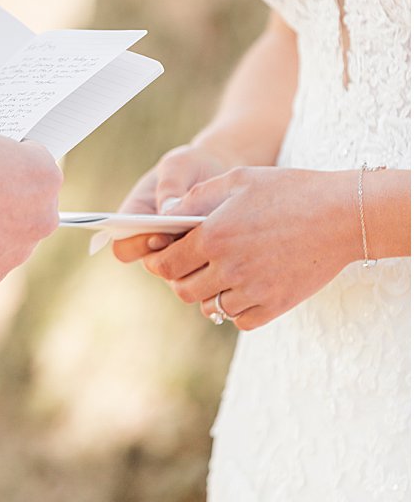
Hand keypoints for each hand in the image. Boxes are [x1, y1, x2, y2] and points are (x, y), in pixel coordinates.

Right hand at [111, 143, 231, 262]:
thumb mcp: (178, 165)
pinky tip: (232, 242)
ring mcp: (175, 251)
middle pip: (153, 265)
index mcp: (134, 217)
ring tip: (220, 240)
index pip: (122, 246)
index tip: (162, 235)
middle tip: (197, 242)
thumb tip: (168, 212)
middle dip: (173, 257)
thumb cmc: (192, 165)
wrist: (219, 171)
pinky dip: (216, 260)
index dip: (137, 246)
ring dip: (197, 260)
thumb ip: (170, 185)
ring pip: (180, 273)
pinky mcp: (199, 257)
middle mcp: (150, 239)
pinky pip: (203, 270)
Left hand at [138, 166, 358, 329]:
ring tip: (217, 277)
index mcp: (213, 237)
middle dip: (179, 280)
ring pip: (211, 308)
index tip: (160, 259)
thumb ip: (195, 198)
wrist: (344, 214)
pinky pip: (241, 320)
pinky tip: (242, 290)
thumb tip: (166, 215)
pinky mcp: (277, 304)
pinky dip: (236, 310)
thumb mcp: (236, 180)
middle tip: (188, 269)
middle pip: (184, 291)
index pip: (166, 264)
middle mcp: (229, 268)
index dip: (158, 263)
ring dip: (208, 294)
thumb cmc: (288, 190)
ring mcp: (254, 290)